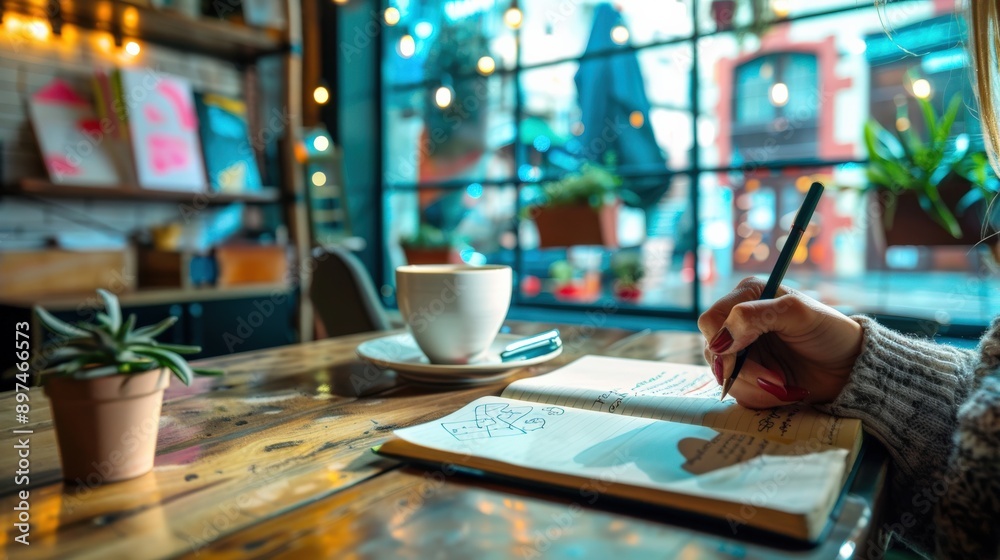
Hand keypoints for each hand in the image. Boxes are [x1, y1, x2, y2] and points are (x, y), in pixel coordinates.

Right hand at [698, 277, 863, 408]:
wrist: (850, 368)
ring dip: (754, 387)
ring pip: (724, 376)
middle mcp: (739, 324)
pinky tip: (784, 391)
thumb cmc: (831, 333)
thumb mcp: (798, 314)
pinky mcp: (750, 376)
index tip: (744, 355)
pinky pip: (738, 393)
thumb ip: (755, 316)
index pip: (712, 320)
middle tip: (775, 379)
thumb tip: (721, 338)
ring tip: (784, 386)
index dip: (723, 341)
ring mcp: (743, 352)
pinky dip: (760, 398)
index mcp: (747, 297)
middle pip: (714, 352)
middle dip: (743, 371)